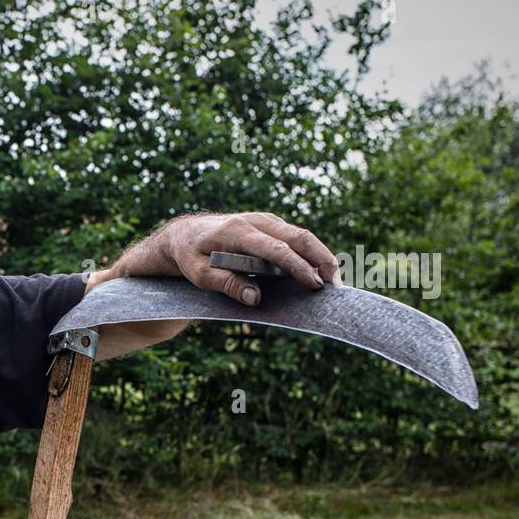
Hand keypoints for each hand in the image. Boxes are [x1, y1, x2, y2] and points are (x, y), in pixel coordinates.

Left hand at [98, 212, 340, 306]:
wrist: (184, 234)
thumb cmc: (189, 257)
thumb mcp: (200, 275)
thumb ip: (227, 285)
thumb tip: (256, 298)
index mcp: (238, 232)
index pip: (276, 249)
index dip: (297, 267)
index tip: (315, 283)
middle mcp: (255, 220)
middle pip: (297, 236)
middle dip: (320, 258)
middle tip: (335, 283)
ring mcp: (264, 220)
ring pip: (300, 235)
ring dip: (319, 255)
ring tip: (333, 280)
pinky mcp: (269, 224)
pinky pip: (294, 237)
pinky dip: (310, 252)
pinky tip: (318, 271)